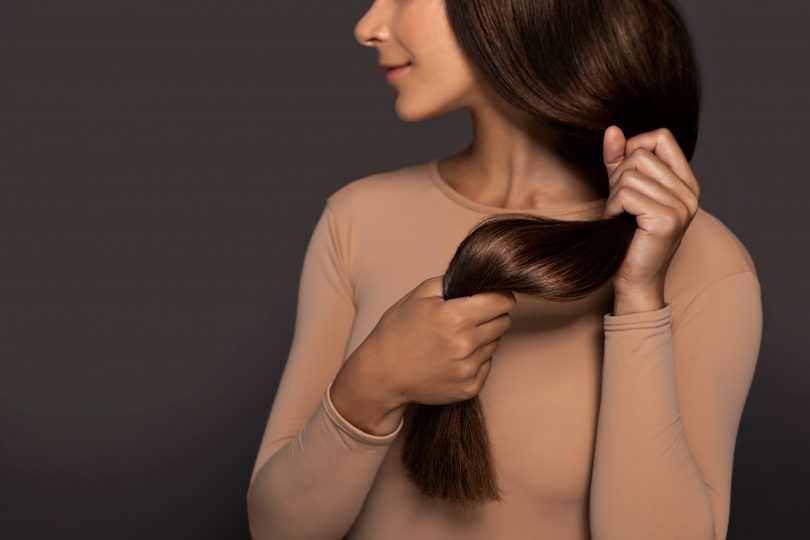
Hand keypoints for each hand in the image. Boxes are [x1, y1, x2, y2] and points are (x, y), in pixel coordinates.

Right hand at [357, 275, 516, 407]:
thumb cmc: (397, 332)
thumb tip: (480, 280)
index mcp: (456, 317)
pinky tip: (452, 358)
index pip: (503, 301)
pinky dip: (475, 360)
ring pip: (495, 344)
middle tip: (467, 318)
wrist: (381, 375)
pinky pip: (486, 366)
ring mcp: (469, 369)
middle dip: (491, 316)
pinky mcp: (469, 388)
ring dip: (482, 338)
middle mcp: (466, 344)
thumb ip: (452, 282)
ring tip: (454, 339)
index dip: (498, 295)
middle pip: (503, 322)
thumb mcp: (418, 295)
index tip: (491, 296)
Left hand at [601, 126, 700, 309]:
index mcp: (686, 183)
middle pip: (641, 154)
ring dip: (614, 195)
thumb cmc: (627, 237)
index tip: (622, 174)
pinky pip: (627, 194)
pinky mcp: (667, 219)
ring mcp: (682, 206)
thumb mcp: (622, 191)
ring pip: (631, 174)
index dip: (633, 148)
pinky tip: (618, 222)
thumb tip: (613, 129)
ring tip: (619, 216)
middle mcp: (690, 193)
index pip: (661, 137)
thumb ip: (619, 160)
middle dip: (618, 176)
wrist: (633, 281)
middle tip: (619, 204)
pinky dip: (613, 207)